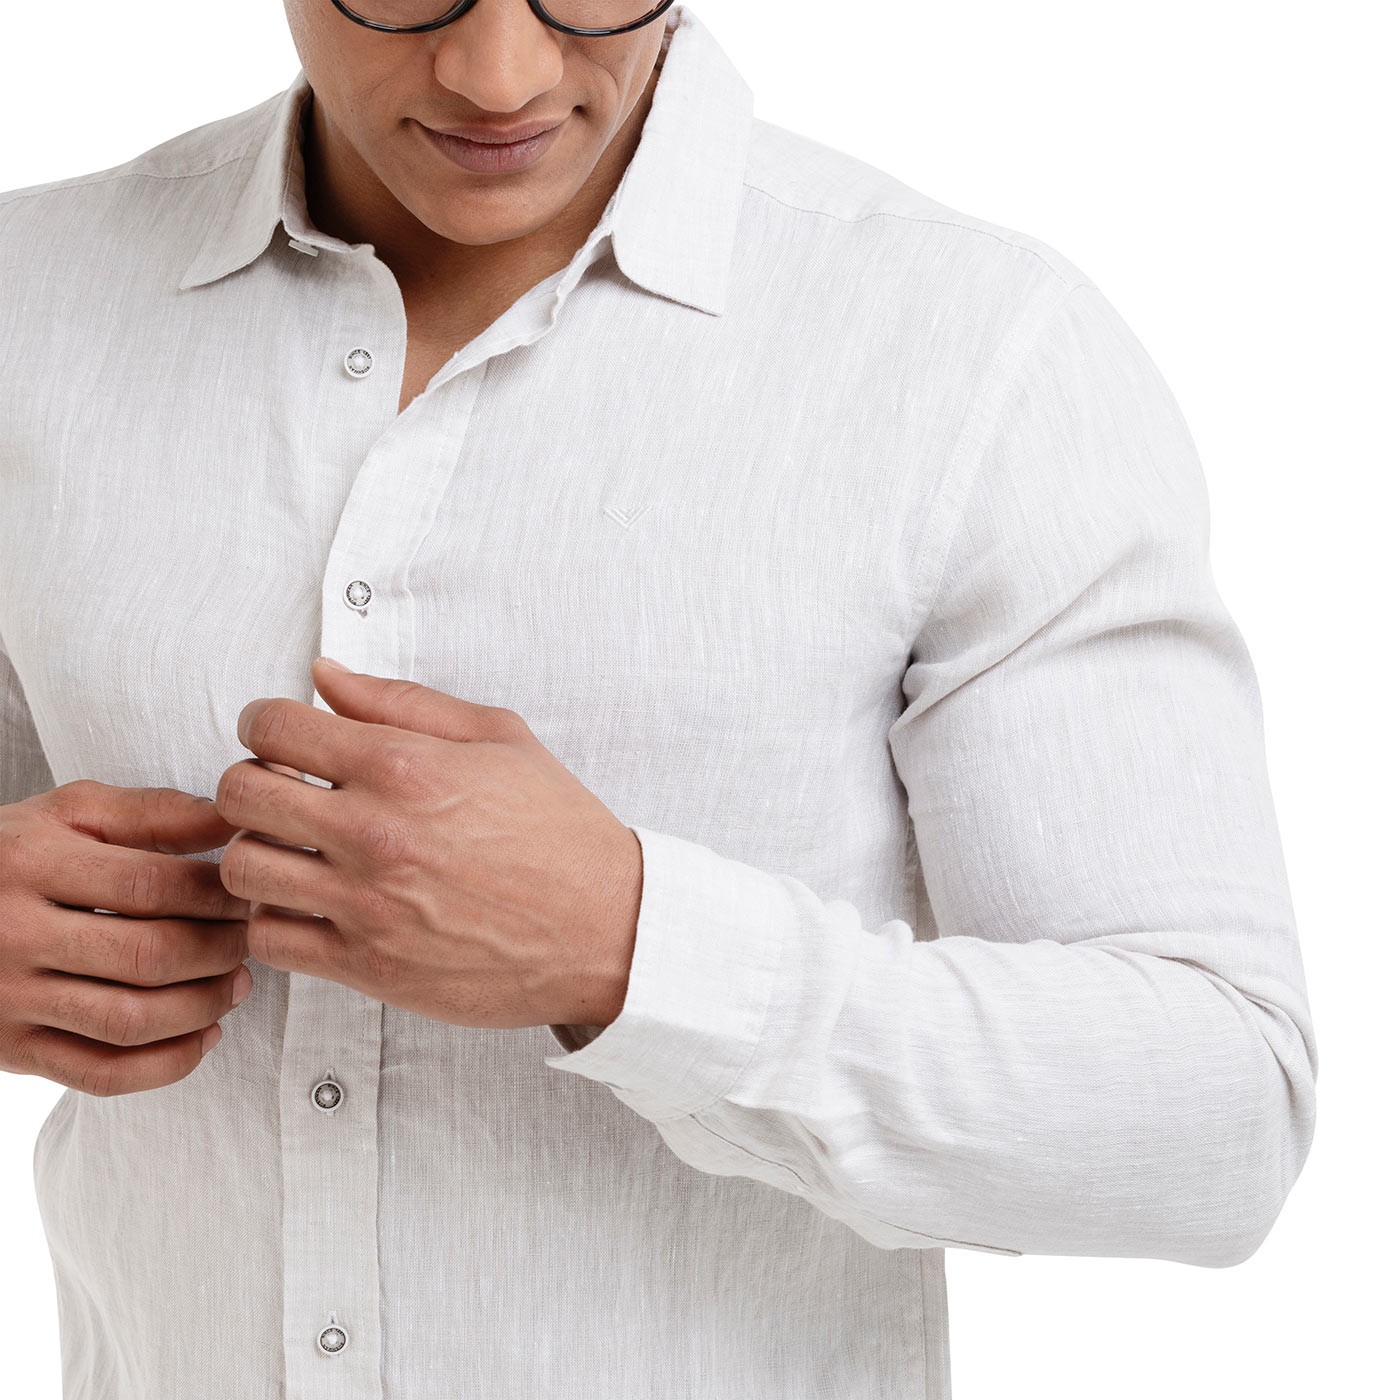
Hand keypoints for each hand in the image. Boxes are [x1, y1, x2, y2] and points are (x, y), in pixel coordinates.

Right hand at [0, 783, 252, 1095]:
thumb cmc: (14, 854)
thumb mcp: (72, 813)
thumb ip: (155, 813)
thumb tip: (236, 822)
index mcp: (33, 864)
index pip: (150, 886)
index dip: (216, 894)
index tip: (247, 893)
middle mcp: (15, 934)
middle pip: (147, 957)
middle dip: (220, 951)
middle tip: (248, 940)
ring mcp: (9, 999)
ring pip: (130, 1020)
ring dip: (204, 1007)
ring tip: (237, 984)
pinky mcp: (11, 1049)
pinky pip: (101, 1074)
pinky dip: (167, 1064)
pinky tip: (204, 1035)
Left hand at [213, 658, 642, 1030]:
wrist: (605, 928)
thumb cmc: (558, 830)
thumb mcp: (499, 738)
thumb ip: (402, 702)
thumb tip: (323, 677)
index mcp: (405, 766)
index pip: (272, 726)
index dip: (264, 723)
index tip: (281, 737)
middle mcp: (375, 833)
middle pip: (238, 793)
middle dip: (249, 782)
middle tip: (281, 791)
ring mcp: (367, 904)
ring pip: (242, 868)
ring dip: (256, 852)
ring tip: (292, 850)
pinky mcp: (368, 966)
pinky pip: (269, 938)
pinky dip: (275, 918)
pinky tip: (310, 904)